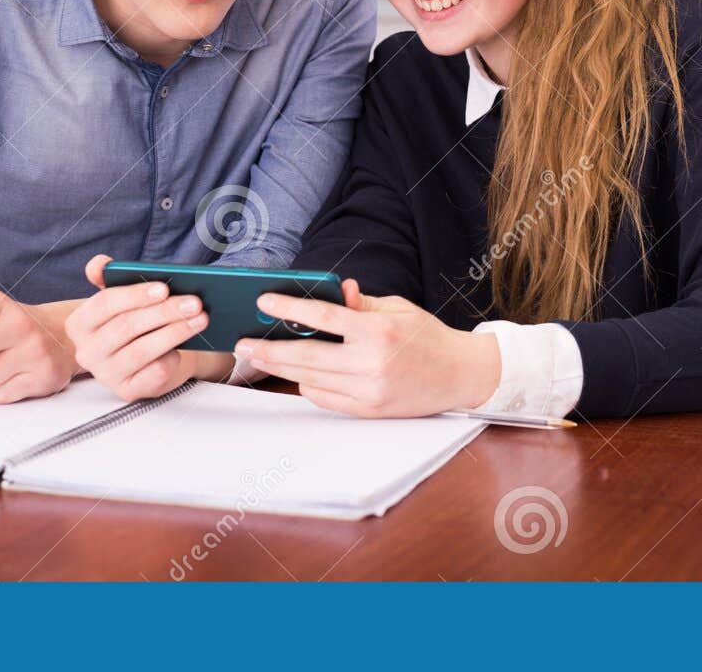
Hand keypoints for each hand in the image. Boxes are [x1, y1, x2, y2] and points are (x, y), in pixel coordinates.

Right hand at [65, 255, 228, 399]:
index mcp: (79, 324)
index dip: (134, 295)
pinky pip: (154, 372)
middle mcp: (87, 351)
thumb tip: (100, 264)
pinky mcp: (128, 391)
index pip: (103, 304)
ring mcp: (106, 374)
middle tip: (194, 302)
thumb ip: (110, 277)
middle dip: (164, 312)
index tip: (164, 287)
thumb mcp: (122, 297)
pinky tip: (185, 347)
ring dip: (175, 332)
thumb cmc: (132, 321)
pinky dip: (172, 358)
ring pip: (142, 350)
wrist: (144, 356)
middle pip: (126, 327)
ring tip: (201, 318)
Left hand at [235, 279, 500, 417]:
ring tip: (260, 357)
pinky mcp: (369, 411)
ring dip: (283, 369)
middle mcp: (371, 363)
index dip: (288, 309)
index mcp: (378, 331)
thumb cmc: (426, 336)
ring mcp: (369, 391)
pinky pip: (325, 399)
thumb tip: (333, 290)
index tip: (262, 302)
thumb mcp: (397, 309)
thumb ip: (361, 303)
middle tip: (243, 343)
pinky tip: (298, 374)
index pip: (323, 318)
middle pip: (306, 356)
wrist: (458, 375)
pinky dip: (309, 385)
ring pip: (311, 380)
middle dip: (269, 349)